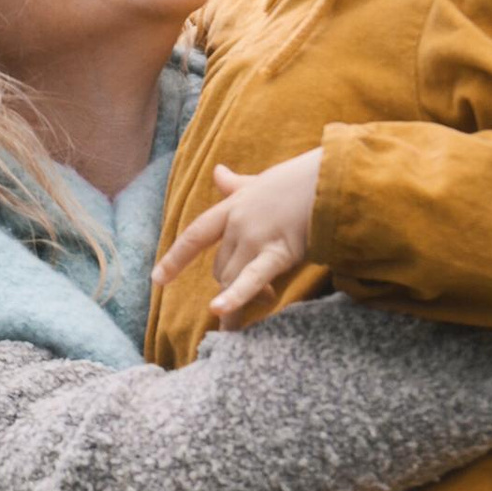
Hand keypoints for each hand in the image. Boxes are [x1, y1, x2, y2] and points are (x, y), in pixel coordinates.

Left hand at [154, 152, 322, 323]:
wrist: (334, 178)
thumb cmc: (303, 180)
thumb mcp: (262, 180)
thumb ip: (237, 185)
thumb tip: (217, 171)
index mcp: (233, 205)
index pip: (196, 235)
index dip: (176, 258)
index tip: (157, 279)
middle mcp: (238, 223)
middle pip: (221, 267)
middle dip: (231, 284)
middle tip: (260, 294)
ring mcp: (256, 237)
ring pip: (233, 278)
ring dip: (239, 300)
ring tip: (249, 318)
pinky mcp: (279, 252)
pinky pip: (251, 279)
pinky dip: (234, 297)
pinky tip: (220, 312)